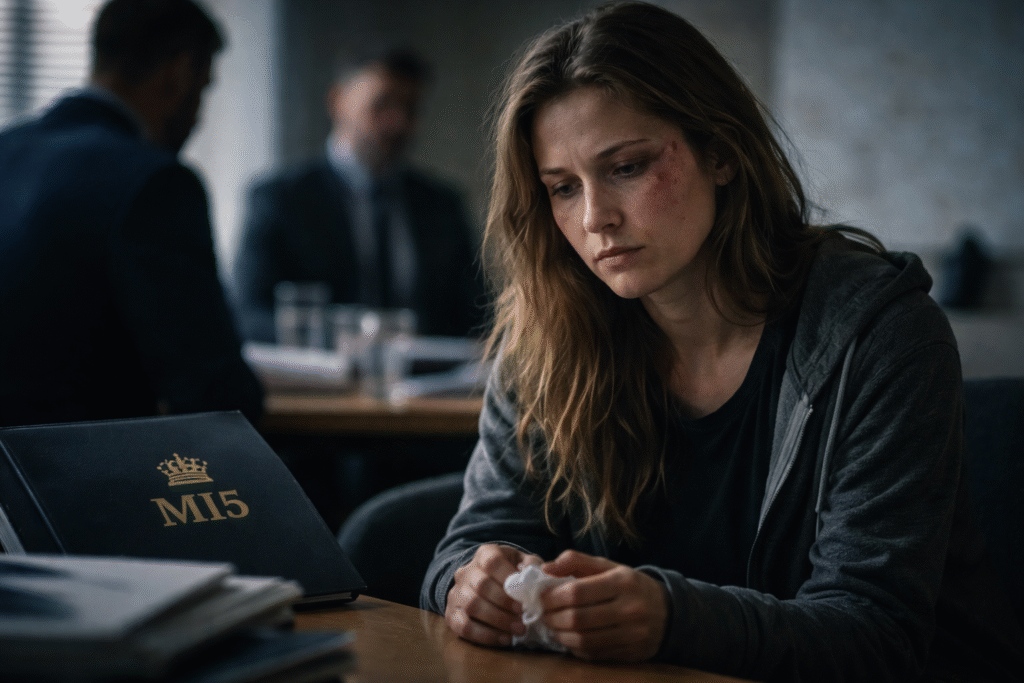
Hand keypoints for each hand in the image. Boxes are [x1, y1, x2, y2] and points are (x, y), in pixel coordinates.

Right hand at [445, 544, 541, 646]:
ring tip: (518, 630)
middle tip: (524, 619)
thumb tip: (538, 574)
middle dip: (505, 604)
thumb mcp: (522, 562)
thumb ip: (532, 565)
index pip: (492, 561)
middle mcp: (466, 571)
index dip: (508, 578)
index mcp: (485, 554)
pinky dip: (485, 636)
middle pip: (481, 585)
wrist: (486, 583)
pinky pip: (463, 627)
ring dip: (497, 621)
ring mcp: (456, 593)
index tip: (523, 596)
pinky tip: (504, 639)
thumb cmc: (509, 573)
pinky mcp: (451, 614)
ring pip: (472, 606)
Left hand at [540, 549, 667, 661]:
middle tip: (543, 614)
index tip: (540, 596)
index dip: (552, 596)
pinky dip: (575, 648)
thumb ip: (576, 562)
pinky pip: (594, 654)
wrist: (669, 611)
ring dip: (560, 635)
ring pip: (584, 640)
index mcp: (622, 582)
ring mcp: (632, 634)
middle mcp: (630, 609)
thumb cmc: (630, 585)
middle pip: (577, 619)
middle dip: (552, 617)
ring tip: (553, 627)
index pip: (577, 592)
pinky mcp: (630, 653)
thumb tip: (545, 568)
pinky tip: (570, 639)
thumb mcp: (609, 566)